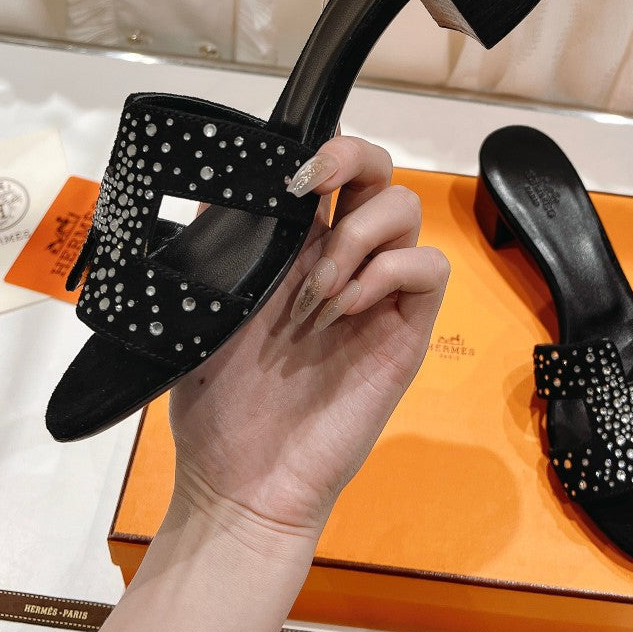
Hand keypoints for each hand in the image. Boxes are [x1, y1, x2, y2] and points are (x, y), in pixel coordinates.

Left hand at [168, 135, 449, 542]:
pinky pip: (428, 269)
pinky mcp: (405, 330)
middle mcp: (343, 260)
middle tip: (316, 188)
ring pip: (408, 210)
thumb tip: (225, 177)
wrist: (242, 480)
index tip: (295, 173)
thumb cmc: (218, 402)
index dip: (326, 151)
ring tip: (317, 290)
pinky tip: (344, 309)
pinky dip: (387, 272)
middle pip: (381, 172)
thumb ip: (220, 243)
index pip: (332, 173)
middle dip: (355, 159)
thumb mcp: (204, 308)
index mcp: (295, 249)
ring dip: (359, 235)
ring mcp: (377, 293)